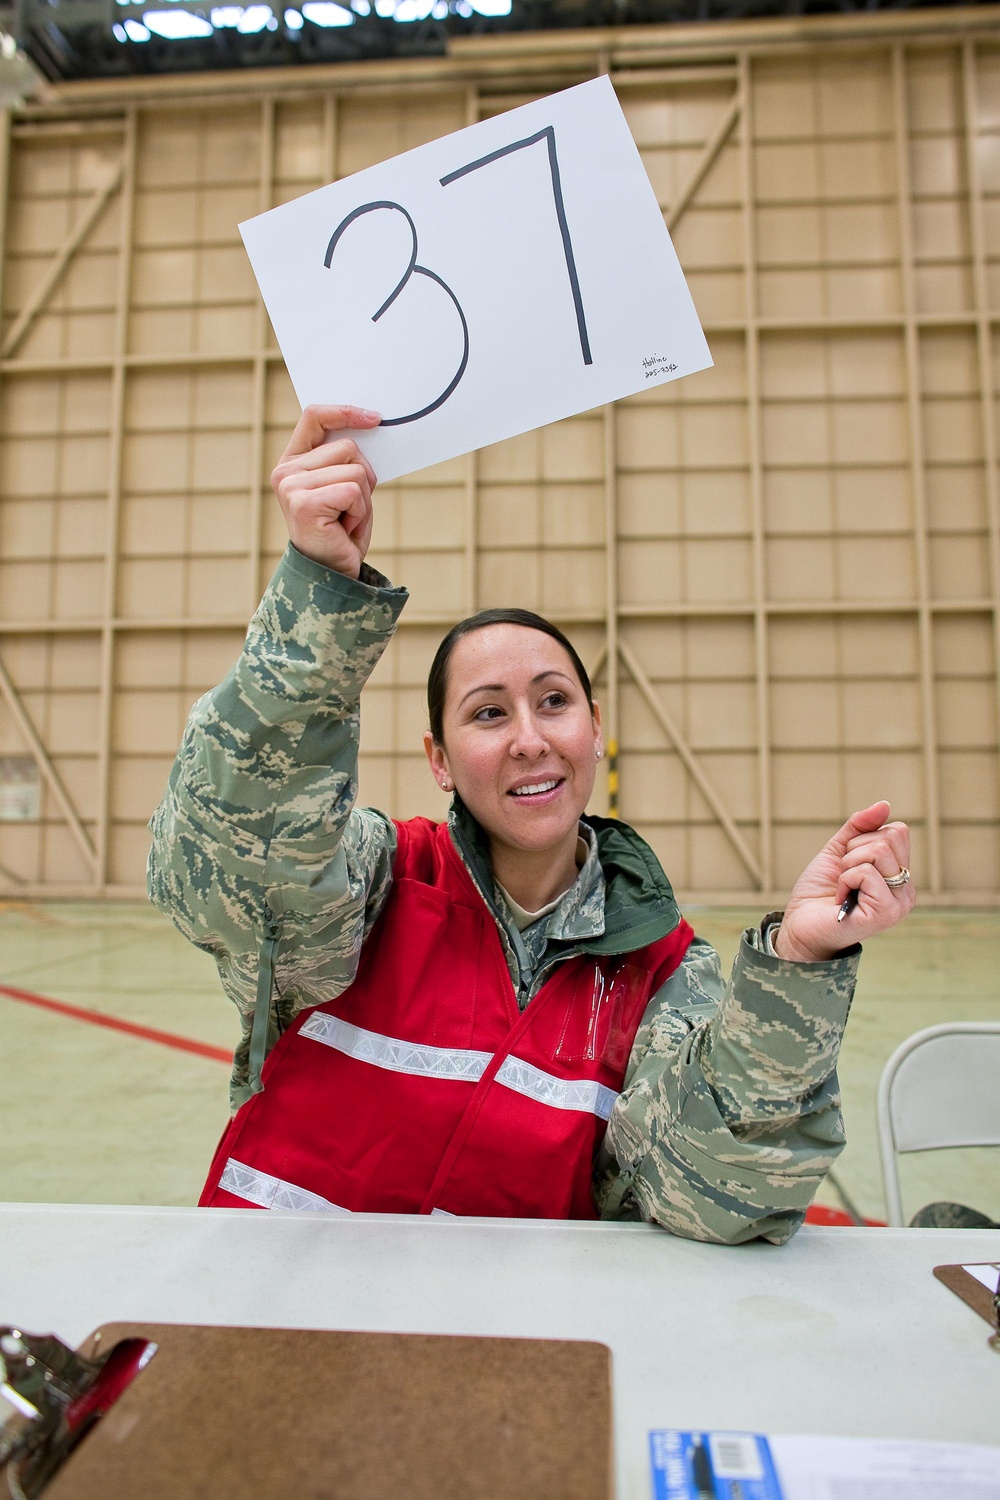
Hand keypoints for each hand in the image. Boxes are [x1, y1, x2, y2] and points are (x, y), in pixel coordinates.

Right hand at [270, 404, 380, 577]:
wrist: (331, 578)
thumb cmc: (340, 533)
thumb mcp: (343, 488)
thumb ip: (345, 459)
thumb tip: (369, 426)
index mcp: (292, 462)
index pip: (314, 417)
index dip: (345, 412)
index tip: (375, 418)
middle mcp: (285, 472)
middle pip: (348, 447)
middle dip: (364, 478)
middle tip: (351, 508)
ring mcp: (292, 487)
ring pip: (355, 469)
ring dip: (363, 499)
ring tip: (347, 519)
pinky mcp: (305, 503)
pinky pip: (354, 490)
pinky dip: (361, 511)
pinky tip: (346, 528)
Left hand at [774, 801, 915, 961]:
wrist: (800, 925)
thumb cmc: (819, 891)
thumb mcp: (838, 850)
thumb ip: (860, 827)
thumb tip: (884, 805)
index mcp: (900, 874)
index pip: (896, 831)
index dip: (862, 839)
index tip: (848, 862)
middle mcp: (906, 889)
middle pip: (889, 838)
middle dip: (853, 850)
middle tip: (844, 876)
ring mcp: (899, 903)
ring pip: (878, 851)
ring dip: (848, 865)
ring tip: (843, 887)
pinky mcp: (887, 912)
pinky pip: (866, 872)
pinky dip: (845, 879)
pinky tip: (842, 899)